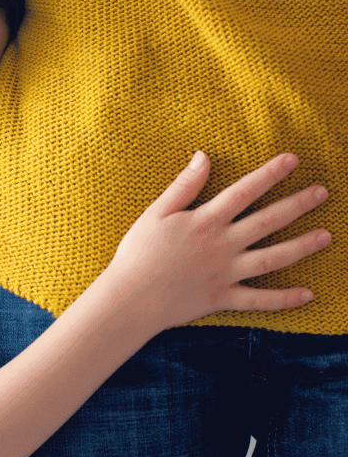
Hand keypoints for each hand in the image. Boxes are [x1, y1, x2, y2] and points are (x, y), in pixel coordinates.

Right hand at [99, 151, 328, 329]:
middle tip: (322, 193)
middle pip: (267, 221)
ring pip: (272, 258)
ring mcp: (225, 273)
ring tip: (326, 236)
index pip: (244, 191)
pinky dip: (284, 299)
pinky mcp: (223, 297)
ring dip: (302, 246)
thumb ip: (183, 186)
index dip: (269, 174)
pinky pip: (259, 300)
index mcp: (205, 221)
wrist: (129, 298)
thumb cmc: (136, 253)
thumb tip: (203, 156)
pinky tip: (308, 294)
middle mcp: (222, 245)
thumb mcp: (155, 213)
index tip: (292, 159)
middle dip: (297, 205)